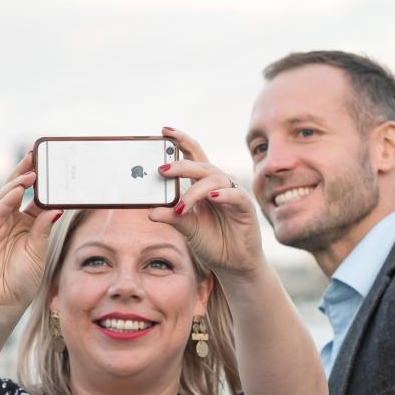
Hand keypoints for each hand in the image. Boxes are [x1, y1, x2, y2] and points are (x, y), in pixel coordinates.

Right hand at [0, 153, 61, 318]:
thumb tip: (55, 208)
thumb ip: (42, 229)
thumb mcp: (38, 252)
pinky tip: (17, 191)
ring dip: (18, 183)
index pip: (35, 197)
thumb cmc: (21, 281)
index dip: (43, 183)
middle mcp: (11, 221)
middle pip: (18, 190)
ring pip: (6, 197)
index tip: (53, 165)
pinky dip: (6, 201)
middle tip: (38, 155)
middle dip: (27, 172)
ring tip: (32, 173)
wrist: (1, 305)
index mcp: (27, 224)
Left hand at [147, 126, 264, 278]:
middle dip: (180, 164)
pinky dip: (223, 195)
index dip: (180, 141)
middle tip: (162, 170)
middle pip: (201, 165)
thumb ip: (171, 217)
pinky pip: (235, 195)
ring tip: (182, 205)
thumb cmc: (212, 241)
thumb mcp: (186, 228)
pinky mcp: (245, 207)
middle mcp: (218, 184)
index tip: (163, 130)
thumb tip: (150, 211)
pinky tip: (211, 198)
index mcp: (202, 184)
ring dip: (195, 191)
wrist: (233, 263)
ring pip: (214, 180)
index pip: (192, 155)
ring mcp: (232, 194)